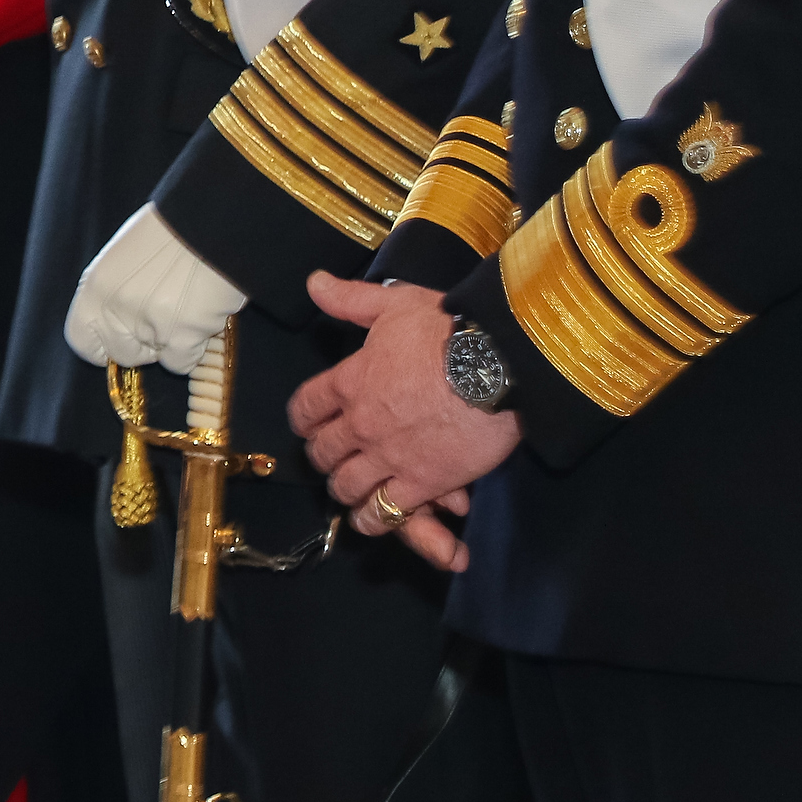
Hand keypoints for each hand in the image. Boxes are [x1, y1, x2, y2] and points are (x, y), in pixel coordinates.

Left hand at [63, 205, 246, 371]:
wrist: (212, 221)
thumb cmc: (171, 231)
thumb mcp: (125, 256)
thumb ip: (115, 291)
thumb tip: (118, 319)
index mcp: (95, 286)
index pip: (80, 339)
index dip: (101, 345)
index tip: (119, 341)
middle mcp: (115, 308)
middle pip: (123, 354)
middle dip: (143, 345)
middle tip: (164, 319)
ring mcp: (147, 325)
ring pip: (157, 359)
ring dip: (172, 344)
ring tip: (187, 310)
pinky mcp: (181, 336)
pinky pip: (182, 363)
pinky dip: (194, 349)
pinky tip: (202, 318)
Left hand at [286, 272, 520, 572]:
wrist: (499, 365)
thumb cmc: (447, 330)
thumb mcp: (393, 303)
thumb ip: (350, 299)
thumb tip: (314, 282)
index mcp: (349, 381)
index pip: (305, 407)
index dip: (302, 418)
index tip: (307, 424)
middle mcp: (360, 424)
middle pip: (322, 452)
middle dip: (323, 456)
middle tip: (332, 457)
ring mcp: (389, 457)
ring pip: (346, 487)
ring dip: (344, 489)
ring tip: (351, 489)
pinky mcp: (423, 482)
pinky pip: (384, 512)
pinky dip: (374, 519)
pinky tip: (373, 517)